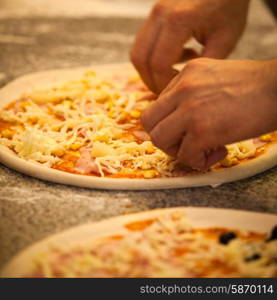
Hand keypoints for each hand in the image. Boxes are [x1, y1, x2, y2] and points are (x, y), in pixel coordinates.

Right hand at [131, 0, 249, 92]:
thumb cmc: (229, 8)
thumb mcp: (224, 41)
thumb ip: (202, 67)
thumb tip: (182, 88)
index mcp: (178, 21)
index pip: (158, 64)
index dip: (163, 83)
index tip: (175, 92)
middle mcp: (160, 14)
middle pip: (140, 59)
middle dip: (150, 81)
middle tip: (167, 90)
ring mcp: (153, 12)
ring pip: (137, 52)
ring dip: (149, 70)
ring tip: (171, 74)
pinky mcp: (153, 14)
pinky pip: (142, 43)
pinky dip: (152, 58)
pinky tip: (174, 58)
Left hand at [141, 58, 276, 169]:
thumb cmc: (254, 86)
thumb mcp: (214, 78)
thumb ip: (191, 93)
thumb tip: (178, 119)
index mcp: (184, 74)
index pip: (157, 106)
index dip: (169, 124)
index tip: (187, 131)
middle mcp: (182, 88)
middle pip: (149, 122)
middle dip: (166, 139)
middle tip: (187, 144)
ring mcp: (190, 108)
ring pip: (159, 139)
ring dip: (178, 151)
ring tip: (203, 149)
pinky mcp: (202, 129)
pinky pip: (184, 156)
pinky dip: (198, 161)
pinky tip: (218, 152)